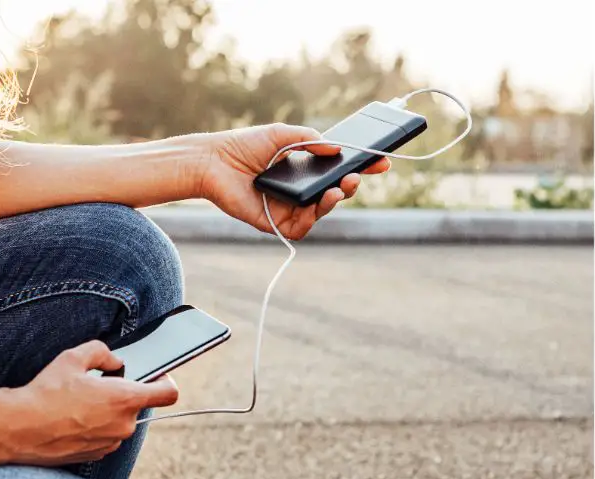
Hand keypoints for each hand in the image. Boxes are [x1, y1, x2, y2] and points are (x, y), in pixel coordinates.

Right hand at [0, 340, 177, 465]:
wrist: (19, 429)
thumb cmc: (46, 393)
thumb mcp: (73, 358)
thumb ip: (102, 352)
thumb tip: (116, 361)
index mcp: (125, 399)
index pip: (168, 393)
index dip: (165, 381)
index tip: (156, 376)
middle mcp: (124, 425)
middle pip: (136, 405)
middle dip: (120, 394)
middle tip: (94, 385)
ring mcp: (111, 443)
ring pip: (118, 421)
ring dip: (105, 412)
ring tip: (76, 403)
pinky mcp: (96, 455)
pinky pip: (105, 435)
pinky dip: (94, 427)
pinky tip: (70, 419)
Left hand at [196, 123, 391, 239]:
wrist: (214, 161)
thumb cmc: (244, 145)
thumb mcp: (283, 134)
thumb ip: (310, 139)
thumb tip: (336, 148)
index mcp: (304, 168)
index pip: (338, 170)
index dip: (361, 167)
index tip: (381, 161)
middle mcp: (299, 189)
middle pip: (334, 192)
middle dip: (351, 184)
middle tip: (357, 175)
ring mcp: (288, 207)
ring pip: (321, 212)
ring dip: (335, 201)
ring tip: (339, 188)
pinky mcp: (275, 222)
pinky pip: (301, 228)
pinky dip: (312, 218)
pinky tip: (317, 204)